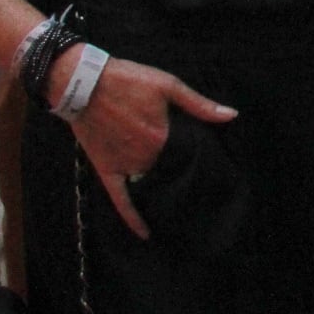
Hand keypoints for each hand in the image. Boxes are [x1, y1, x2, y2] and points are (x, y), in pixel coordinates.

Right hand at [54, 45, 235, 237]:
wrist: (82, 82)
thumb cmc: (127, 80)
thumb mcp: (168, 86)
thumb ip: (199, 104)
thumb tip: (231, 115)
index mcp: (162, 136)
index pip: (188, 154)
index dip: (199, 157)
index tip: (214, 165)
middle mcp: (145, 155)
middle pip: (170, 169)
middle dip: (181, 172)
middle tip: (196, 180)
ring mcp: (124, 164)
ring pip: (150, 182)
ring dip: (163, 189)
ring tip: (181, 201)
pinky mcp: (105, 169)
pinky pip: (120, 200)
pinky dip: (133, 218)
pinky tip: (145, 233)